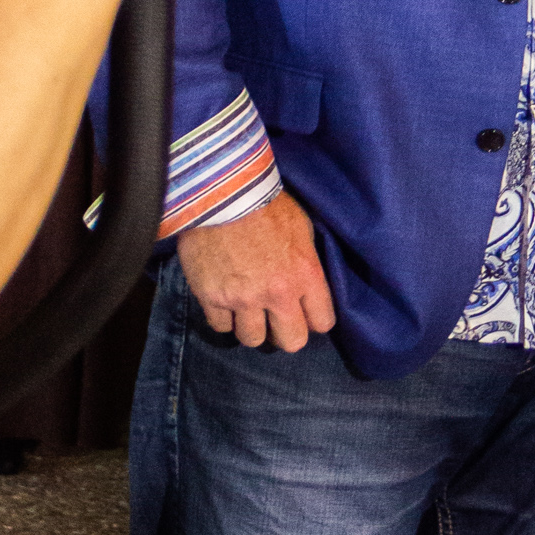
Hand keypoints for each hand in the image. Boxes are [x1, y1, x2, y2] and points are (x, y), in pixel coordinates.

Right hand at [177, 190, 336, 350]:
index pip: (322, 323)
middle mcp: (277, 294)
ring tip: (247, 309)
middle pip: (291, 342)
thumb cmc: (266, 203)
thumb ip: (306, 264)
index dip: (314, 319)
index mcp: (305, 275)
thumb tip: (306, 286)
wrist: (222, 192)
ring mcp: (243, 299)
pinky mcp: (212, 297)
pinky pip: (220, 326)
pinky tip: (224, 300)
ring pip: (253, 340)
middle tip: (276, 318)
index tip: (305, 312)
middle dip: (285, 333)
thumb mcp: (302, 229)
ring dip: (251, 326)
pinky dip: (223, 317)